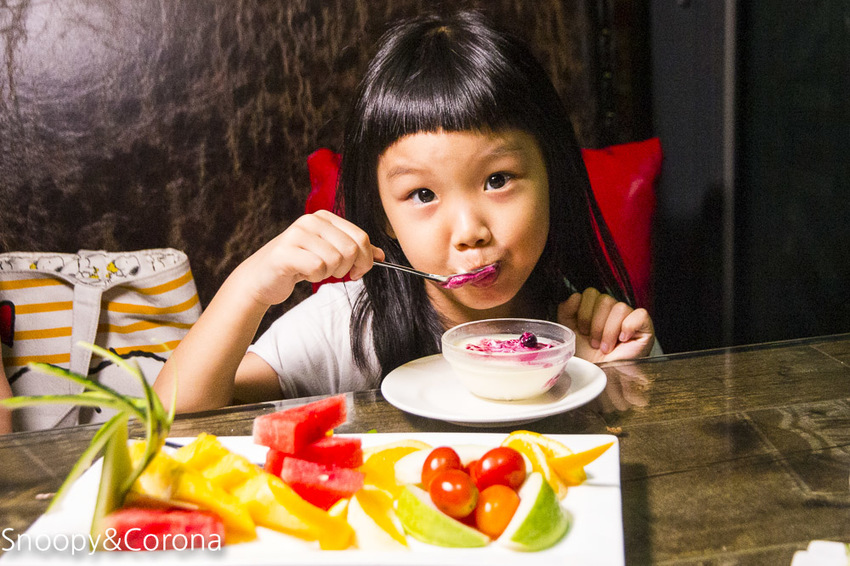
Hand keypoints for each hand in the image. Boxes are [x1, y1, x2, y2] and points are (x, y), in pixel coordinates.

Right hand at [232, 210, 383, 306]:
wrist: (261, 278)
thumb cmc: (298, 265)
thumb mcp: (329, 253)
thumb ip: (354, 251)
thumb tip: (381, 255)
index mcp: (324, 217)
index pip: (361, 237)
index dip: (365, 260)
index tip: (358, 272)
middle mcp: (311, 221)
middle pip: (351, 249)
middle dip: (348, 269)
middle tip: (334, 273)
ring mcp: (297, 234)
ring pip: (336, 260)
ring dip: (329, 273)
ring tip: (313, 270)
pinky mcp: (285, 252)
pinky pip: (318, 268)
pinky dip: (315, 277)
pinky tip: (303, 273)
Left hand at [557, 287, 654, 362]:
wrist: (600, 375)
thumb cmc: (587, 357)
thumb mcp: (570, 331)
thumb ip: (567, 311)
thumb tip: (575, 297)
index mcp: (596, 308)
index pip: (591, 293)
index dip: (584, 313)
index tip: (582, 331)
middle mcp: (613, 310)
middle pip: (604, 299)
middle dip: (595, 325)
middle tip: (594, 343)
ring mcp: (629, 317)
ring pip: (619, 307)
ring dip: (609, 331)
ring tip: (606, 346)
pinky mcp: (644, 327)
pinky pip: (639, 314)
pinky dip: (629, 327)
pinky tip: (622, 339)